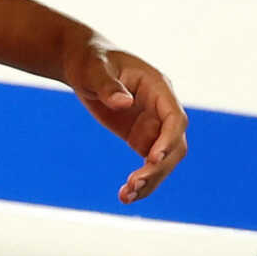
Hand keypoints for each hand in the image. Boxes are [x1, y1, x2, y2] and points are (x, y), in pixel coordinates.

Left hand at [62, 34, 190, 203]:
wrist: (82, 62)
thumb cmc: (90, 59)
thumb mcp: (95, 69)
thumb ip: (108, 85)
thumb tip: (124, 103)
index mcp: (158, 87)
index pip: (175, 118)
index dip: (169, 140)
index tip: (152, 159)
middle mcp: (161, 108)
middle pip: (174, 144)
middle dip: (158, 167)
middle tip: (133, 185)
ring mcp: (153, 124)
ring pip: (164, 160)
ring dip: (151, 180)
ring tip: (126, 196)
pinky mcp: (140, 136)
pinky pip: (149, 164)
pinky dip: (141, 181)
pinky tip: (125, 195)